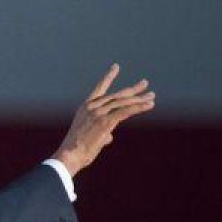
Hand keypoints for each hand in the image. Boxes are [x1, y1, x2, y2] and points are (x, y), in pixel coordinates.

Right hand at [52, 63, 154, 177]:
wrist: (70, 155)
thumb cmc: (77, 150)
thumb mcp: (89, 136)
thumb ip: (101, 132)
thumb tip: (109, 137)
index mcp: (86, 107)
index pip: (99, 88)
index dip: (108, 77)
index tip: (116, 67)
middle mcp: (92, 107)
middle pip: (117, 95)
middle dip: (133, 89)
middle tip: (145, 83)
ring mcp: (98, 113)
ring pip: (123, 102)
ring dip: (139, 99)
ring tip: (151, 96)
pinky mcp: (105, 122)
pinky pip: (126, 112)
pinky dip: (139, 107)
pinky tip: (149, 105)